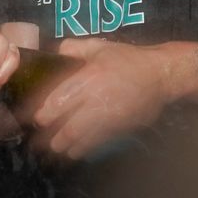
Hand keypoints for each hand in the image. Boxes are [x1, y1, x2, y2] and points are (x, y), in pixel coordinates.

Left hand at [31, 38, 170, 159]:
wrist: (161, 75)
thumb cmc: (128, 59)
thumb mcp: (100, 46)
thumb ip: (74, 48)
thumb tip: (55, 52)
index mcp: (90, 78)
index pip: (61, 100)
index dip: (45, 113)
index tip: (36, 120)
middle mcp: (98, 100)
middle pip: (69, 126)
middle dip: (53, 138)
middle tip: (40, 143)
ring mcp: (110, 117)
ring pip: (83, 138)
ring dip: (67, 146)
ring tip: (58, 150)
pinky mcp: (121, 128)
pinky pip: (99, 142)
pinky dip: (86, 148)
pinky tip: (77, 151)